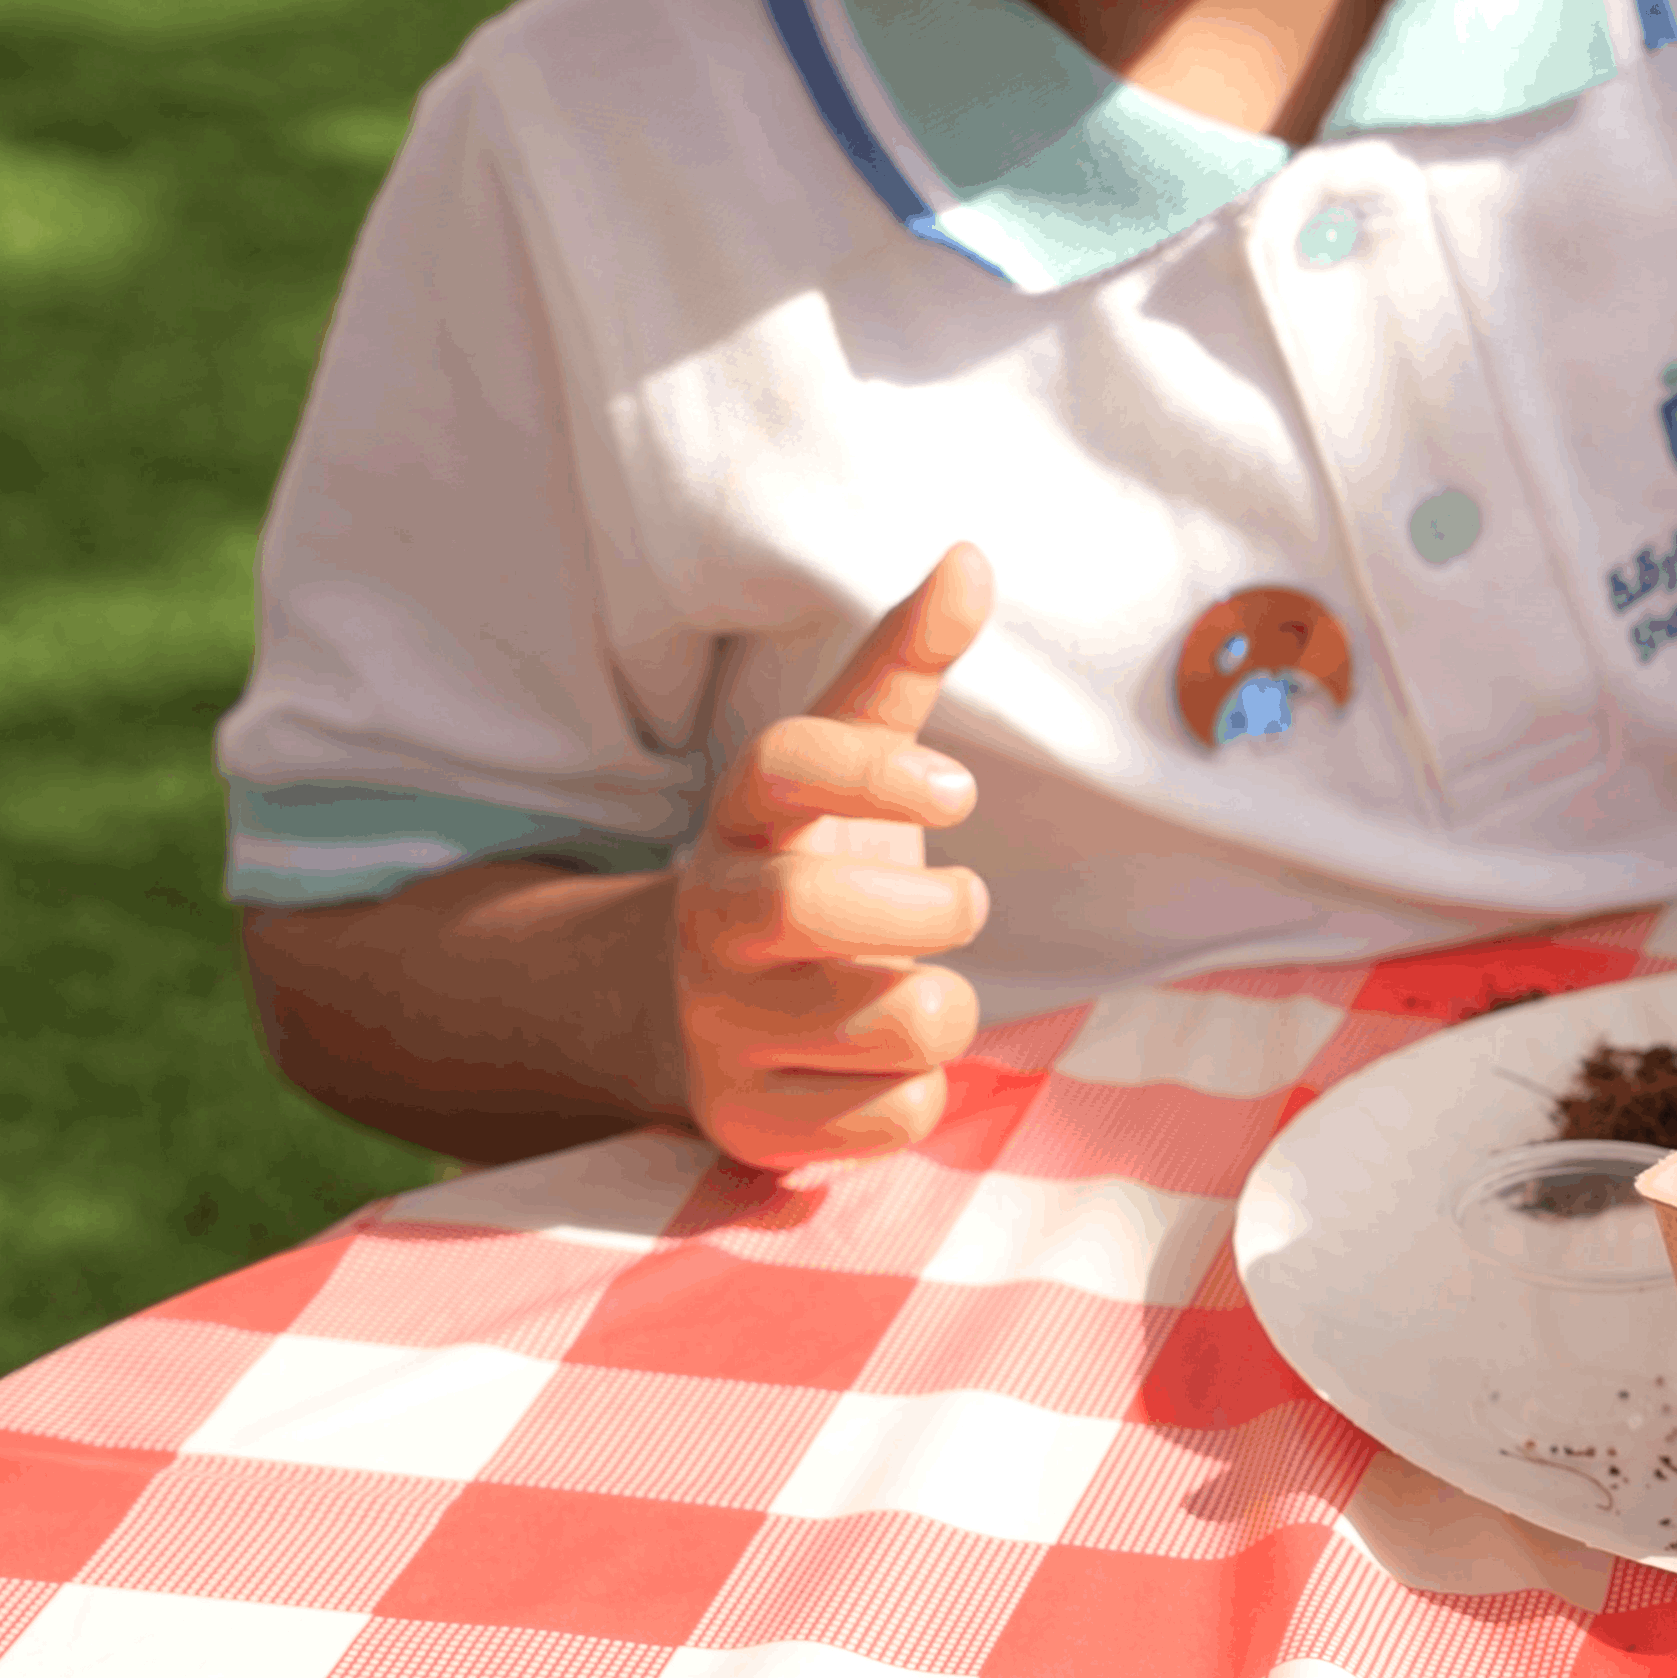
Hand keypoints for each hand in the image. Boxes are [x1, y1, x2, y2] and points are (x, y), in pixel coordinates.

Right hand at [672, 546, 994, 1170]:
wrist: (705, 1013)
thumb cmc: (812, 864)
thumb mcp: (850, 765)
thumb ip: (904, 661)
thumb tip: (971, 555)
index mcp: (743, 821)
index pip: (779, 766)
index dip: (872, 771)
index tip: (960, 792)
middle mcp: (715, 920)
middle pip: (808, 907)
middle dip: (926, 911)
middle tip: (963, 904)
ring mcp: (723, 1027)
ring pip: (886, 1024)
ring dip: (941, 1006)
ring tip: (915, 987)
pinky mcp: (752, 1121)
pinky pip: (890, 1117)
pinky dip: (918, 1095)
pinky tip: (879, 1065)